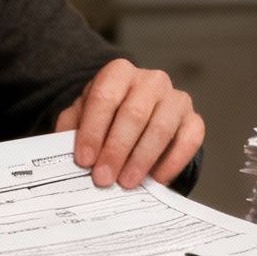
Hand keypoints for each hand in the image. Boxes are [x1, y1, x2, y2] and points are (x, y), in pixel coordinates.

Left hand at [54, 59, 204, 188]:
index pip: (105, 98)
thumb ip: (71, 129)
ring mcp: (175, 98)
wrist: (137, 118)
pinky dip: (174, 161)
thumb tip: (63, 154)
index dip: (93, 131)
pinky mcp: (193, 119)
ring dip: (142, 158)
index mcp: (119, 73)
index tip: (84, 160)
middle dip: (116, 149)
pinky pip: (190, 138)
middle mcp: (151, 80)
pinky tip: (157, 179)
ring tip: (126, 183)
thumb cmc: (106, 116)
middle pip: (135, 113)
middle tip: (103, 178)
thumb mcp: (82, 116)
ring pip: (162, 126)